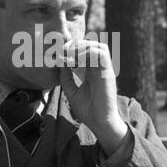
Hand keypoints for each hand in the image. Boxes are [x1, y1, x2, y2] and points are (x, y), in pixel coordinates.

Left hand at [59, 40, 127, 155]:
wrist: (100, 123)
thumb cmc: (88, 110)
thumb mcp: (71, 91)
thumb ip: (66, 77)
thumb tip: (60, 63)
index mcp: (91, 71)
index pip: (83, 51)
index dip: (71, 49)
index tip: (58, 56)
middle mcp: (98, 68)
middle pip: (90, 44)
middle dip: (75, 45)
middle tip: (62, 52)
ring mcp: (104, 69)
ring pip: (97, 45)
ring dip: (82, 46)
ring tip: (69, 55)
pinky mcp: (108, 72)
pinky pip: (101, 53)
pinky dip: (87, 52)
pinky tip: (76, 62)